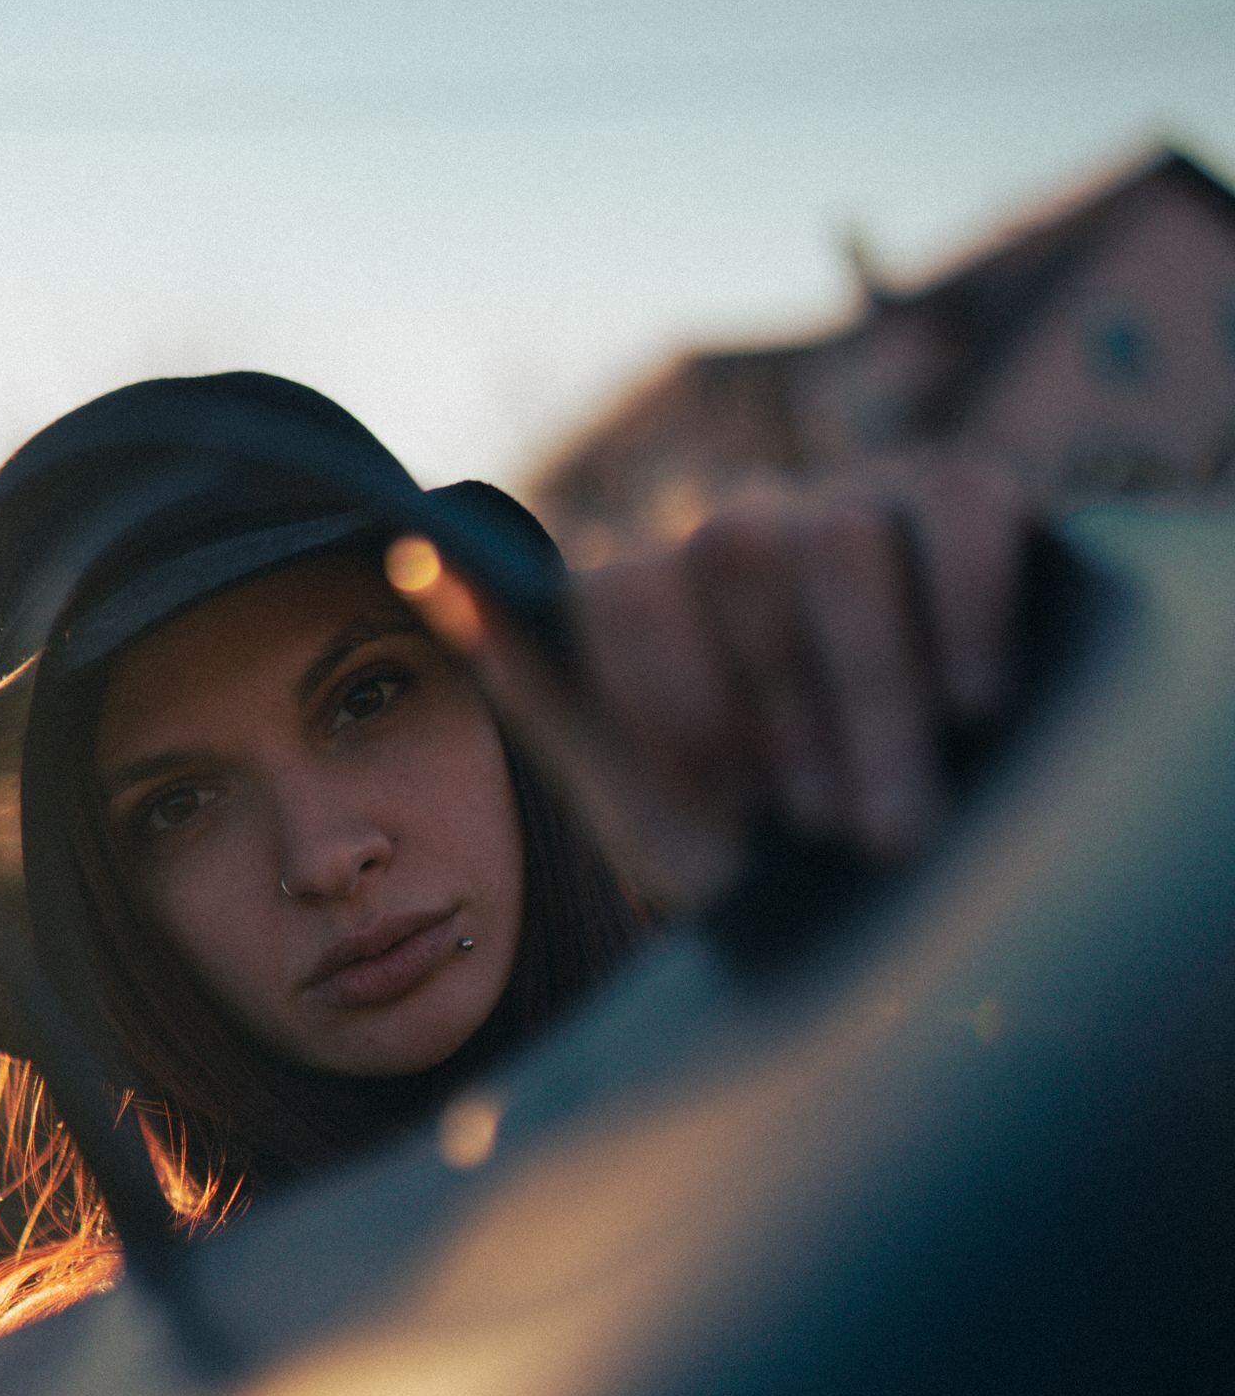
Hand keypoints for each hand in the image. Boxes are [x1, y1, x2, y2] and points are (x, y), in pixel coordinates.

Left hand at [403, 457, 1036, 916]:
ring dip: (873, 692)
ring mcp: (851, 505)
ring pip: (845, 536)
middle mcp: (739, 537)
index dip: (673, 694)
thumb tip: (420, 558)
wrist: (889, 892)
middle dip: (786, 707)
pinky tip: (976, 704)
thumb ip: (539, 687)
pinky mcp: (960, 504)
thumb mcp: (640, 801)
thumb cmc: (752, 854)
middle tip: (824, 828)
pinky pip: (962, 503)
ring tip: (894, 818)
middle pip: (738, 551)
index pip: (624, 592)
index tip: (724, 798)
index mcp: (647, 604)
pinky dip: (968, 605)